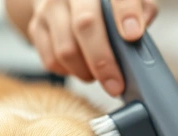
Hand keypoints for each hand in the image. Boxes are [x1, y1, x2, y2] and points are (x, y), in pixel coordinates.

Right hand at [26, 0, 157, 96]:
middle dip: (102, 60)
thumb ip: (142, 9)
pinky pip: (51, 60)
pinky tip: (79, 67)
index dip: (126, 13)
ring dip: (84, 71)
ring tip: (97, 75)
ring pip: (65, 49)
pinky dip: (68, 71)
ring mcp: (49, 7)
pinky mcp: (36, 26)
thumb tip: (140, 30)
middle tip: (115, 85)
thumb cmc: (103, 3)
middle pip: (85, 24)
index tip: (133, 35)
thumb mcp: (127, 0)